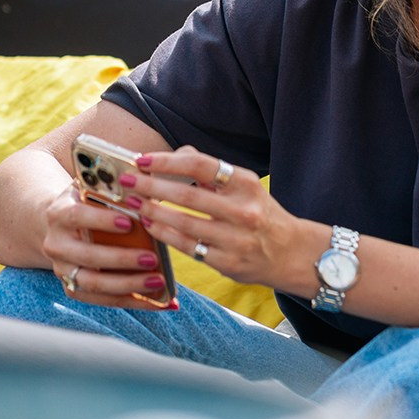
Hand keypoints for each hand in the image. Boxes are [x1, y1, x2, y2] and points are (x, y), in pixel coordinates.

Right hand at [39, 184, 174, 307]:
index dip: (101, 220)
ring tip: (158, 281)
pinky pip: (101, 300)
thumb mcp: (97, 187)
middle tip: (152, 258)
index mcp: (59, 213)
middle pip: (87, 256)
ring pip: (92, 283)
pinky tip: (156, 301)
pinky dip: (130, 301)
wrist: (62, 224)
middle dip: (121, 259)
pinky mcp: (72, 287)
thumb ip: (117, 185)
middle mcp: (56, 244)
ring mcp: (62, 269)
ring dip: (127, 285)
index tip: (129, 223)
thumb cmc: (90, 201)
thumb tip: (149, 184)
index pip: (77, 216)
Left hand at [127, 146, 315, 291]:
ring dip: (153, 212)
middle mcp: (243, 210)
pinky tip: (151, 226)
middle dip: (151, 187)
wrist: (292, 253)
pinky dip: (165, 235)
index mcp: (246, 184)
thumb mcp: (245, 186)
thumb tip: (176, 155)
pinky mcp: (227, 263)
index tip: (143, 160)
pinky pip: (188, 247)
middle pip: (188, 195)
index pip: (202, 166)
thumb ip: (212, 171)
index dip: (168, 161)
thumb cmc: (261, 214)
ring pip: (184, 223)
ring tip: (134, 203)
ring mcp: (235, 238)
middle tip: (126, 181)